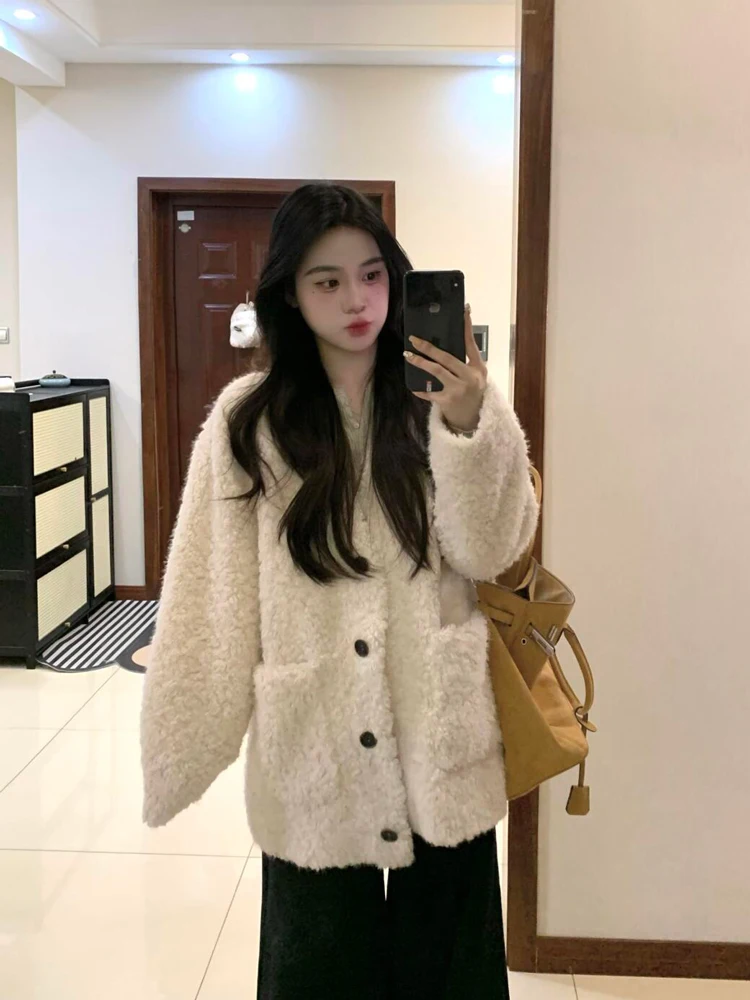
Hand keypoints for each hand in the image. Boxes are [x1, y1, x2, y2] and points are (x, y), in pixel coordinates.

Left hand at [404, 303, 486, 432]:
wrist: (473, 422)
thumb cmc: (473, 395)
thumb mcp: (476, 377)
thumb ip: (466, 363)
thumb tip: (446, 345)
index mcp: (478, 368)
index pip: (471, 344)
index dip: (466, 327)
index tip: (463, 311)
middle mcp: (470, 377)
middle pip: (447, 357)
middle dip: (429, 347)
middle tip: (414, 340)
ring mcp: (458, 389)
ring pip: (436, 371)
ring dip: (420, 362)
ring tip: (408, 356)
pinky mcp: (448, 401)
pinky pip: (429, 393)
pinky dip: (421, 390)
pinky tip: (414, 387)